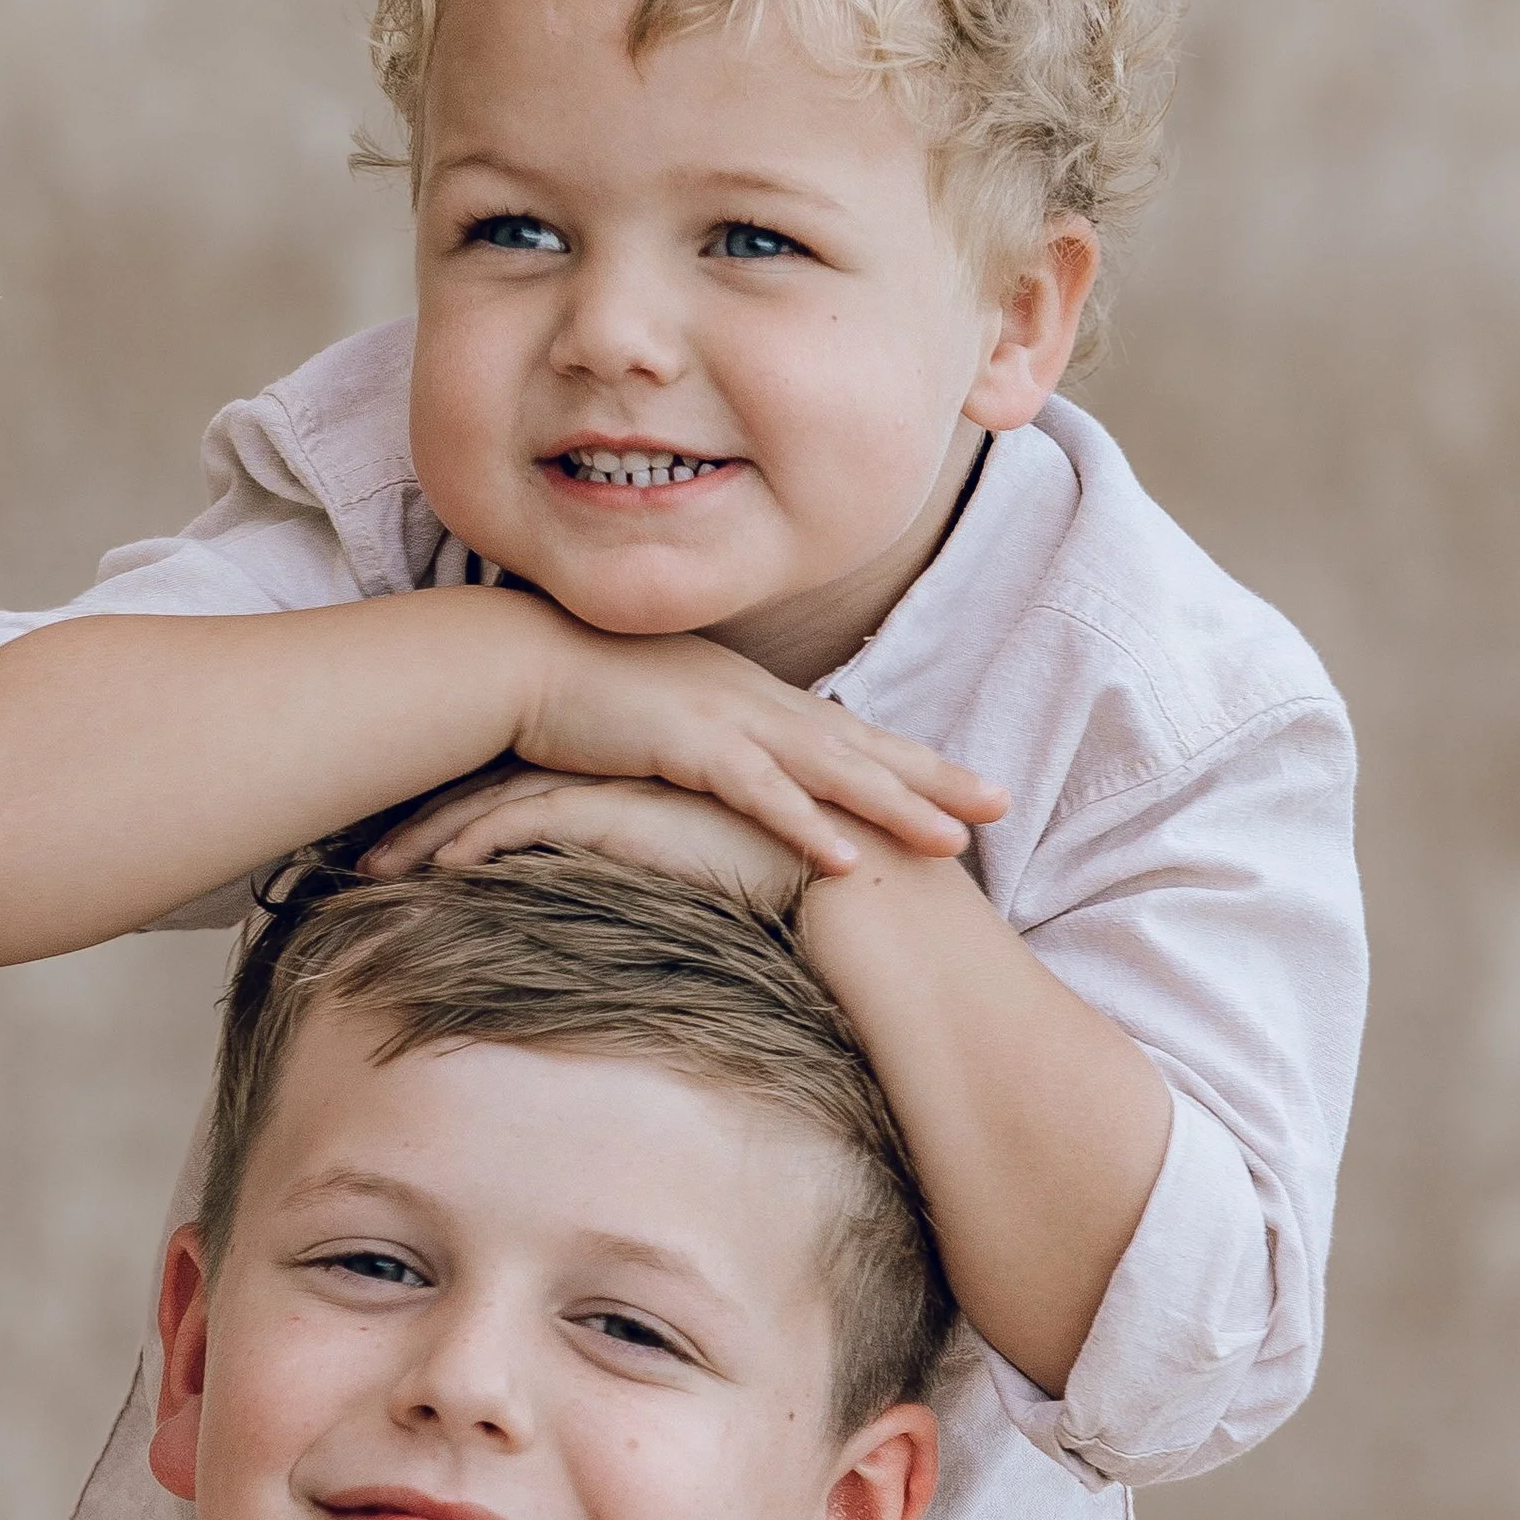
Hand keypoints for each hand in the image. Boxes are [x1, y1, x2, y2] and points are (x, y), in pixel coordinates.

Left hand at [362, 767, 806, 912]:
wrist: (842, 876)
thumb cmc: (784, 877)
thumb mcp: (704, 861)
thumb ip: (660, 860)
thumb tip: (617, 894)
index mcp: (632, 767)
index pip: (527, 776)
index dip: (466, 806)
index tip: (412, 842)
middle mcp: (615, 760)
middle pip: (493, 777)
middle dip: (423, 816)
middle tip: (365, 855)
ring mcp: (615, 778)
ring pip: (495, 796)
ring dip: (427, 835)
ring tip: (373, 871)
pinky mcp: (619, 807)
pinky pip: (525, 822)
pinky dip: (475, 845)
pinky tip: (434, 876)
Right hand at [504, 602, 1005, 873]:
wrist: (517, 661)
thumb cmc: (583, 692)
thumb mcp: (666, 716)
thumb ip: (712, 741)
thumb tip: (740, 773)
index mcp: (754, 697)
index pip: (850, 732)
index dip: (914, 759)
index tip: (971, 785)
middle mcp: (755, 702)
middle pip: (862, 745)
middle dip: (935, 777)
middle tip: (1001, 805)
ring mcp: (726, 719)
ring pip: (829, 770)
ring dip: (892, 805)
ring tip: (951, 842)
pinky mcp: (686, 745)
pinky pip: (756, 793)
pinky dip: (802, 826)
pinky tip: (844, 859)